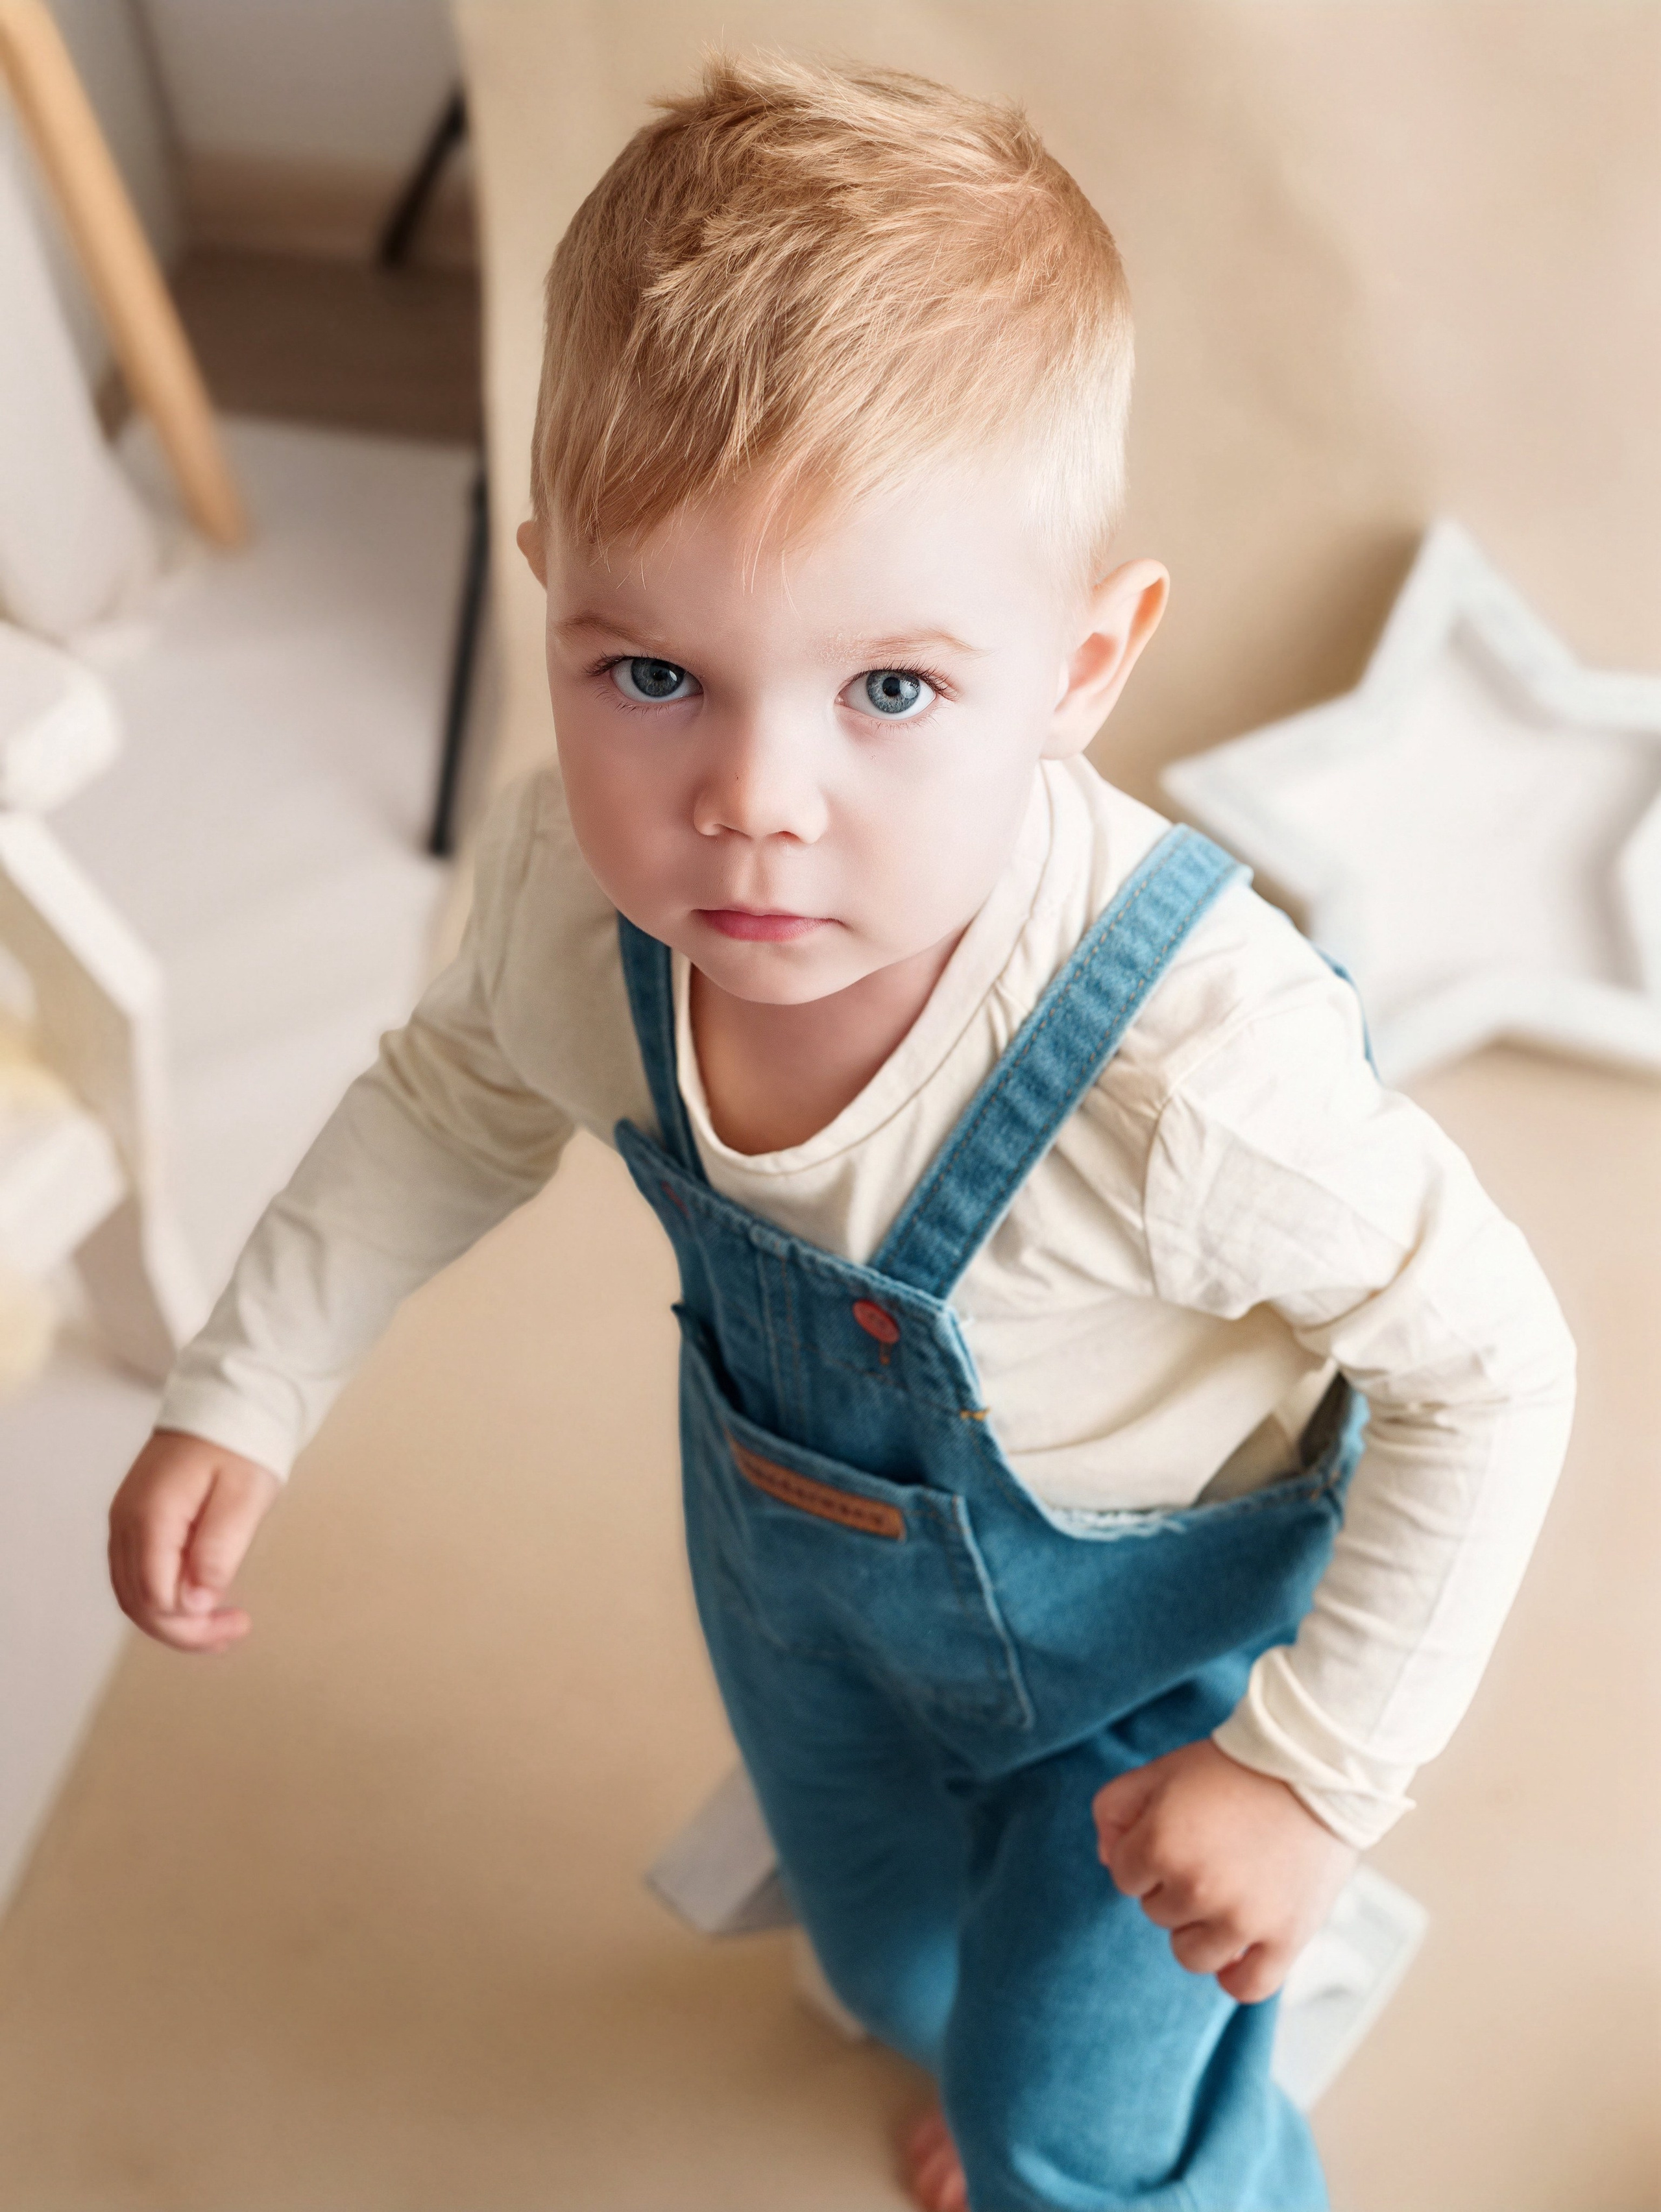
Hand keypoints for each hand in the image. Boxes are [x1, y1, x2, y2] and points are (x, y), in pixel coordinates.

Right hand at [108, 1428, 280, 1653]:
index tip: (238, 1623)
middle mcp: (127, 1523)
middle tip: (233, 1633)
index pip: (156, 1597)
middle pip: (138, 1603)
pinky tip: (197, 1602)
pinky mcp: (135, 1521)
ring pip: (132, 1594)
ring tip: (219, 1628)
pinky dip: (163, 1597)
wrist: (226, 1403)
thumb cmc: (239, 1444)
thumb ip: (218, 1550)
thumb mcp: (244, 1496)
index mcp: (153, 1516)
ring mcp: (125, 1522)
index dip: (193, 1624)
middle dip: (184, 1630)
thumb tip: (195, 1603)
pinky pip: (136, 1574)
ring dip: (173, 1619)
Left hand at [1093, 1738, 1355, 2002]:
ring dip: (1199, 1927)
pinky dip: (1236, 1975)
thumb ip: (1113, 1809)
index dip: (1144, 1853)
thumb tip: (1105, 1859)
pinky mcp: (1286, 1938)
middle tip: (1209, 1850)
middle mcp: (1198, 1888)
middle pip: (1156, 1912)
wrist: (1315, 1768)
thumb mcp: (1160, 1771)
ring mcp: (1243, 1919)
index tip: (1175, 1831)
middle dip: (1172, 1884)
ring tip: (1226, 1890)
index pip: (1123, 1876)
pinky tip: (1238, 1947)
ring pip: (1191, 1954)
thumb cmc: (1233, 1768)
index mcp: (1161, 1844)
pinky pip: (1246, 1987)